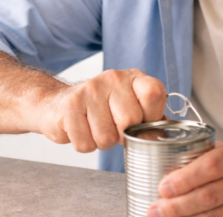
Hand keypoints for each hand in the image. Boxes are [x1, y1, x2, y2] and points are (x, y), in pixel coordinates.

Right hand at [33, 69, 166, 152]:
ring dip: (100, 142)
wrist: (58, 104)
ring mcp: (90, 90)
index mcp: (133, 78)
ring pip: (107, 138)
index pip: (154, 94)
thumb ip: (149, 119)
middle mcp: (113, 78)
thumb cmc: (99, 109)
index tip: (141, 122)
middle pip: (130, 122)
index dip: (151, 117)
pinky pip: (86, 144)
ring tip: (93, 128)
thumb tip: (164, 135)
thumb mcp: (129, 107)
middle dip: (121, 135)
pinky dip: (84, 144)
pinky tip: (80, 129)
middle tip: (111, 127)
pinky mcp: (70, 105)